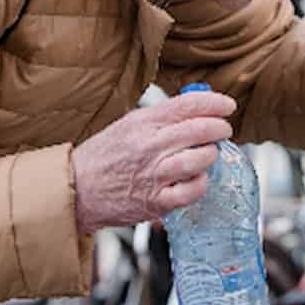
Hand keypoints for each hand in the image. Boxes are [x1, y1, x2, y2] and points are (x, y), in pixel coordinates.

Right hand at [70, 91, 236, 231]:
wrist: (77, 189)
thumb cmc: (103, 157)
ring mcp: (155, 175)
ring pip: (201, 158)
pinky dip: (201, 182)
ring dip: (211, 154)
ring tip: (207, 154)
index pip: (188, 105)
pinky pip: (193, 190)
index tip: (227, 106)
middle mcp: (150, 146)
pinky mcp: (157, 201)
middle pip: (200, 130)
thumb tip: (196, 108)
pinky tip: (196, 178)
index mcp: (143, 123)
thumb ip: (160, 117)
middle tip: (223, 130)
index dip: (215, 103)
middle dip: (220, 128)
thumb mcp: (127, 124)